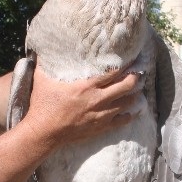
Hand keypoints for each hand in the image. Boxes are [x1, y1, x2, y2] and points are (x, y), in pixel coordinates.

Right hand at [25, 64, 143, 146]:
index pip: (112, 73)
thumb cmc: (43, 105)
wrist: (44, 132)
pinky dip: (129, 115)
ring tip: (139, 89)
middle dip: (134, 78)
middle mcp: (97, 99)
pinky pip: (120, 121)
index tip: (131, 60)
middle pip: (125, 86)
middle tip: (139, 72)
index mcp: (86, 86)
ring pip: (126, 103)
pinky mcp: (100, 127)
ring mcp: (100, 115)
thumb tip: (41, 49)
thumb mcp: (42, 80)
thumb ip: (44, 63)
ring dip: (134, 95)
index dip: (124, 65)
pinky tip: (134, 112)